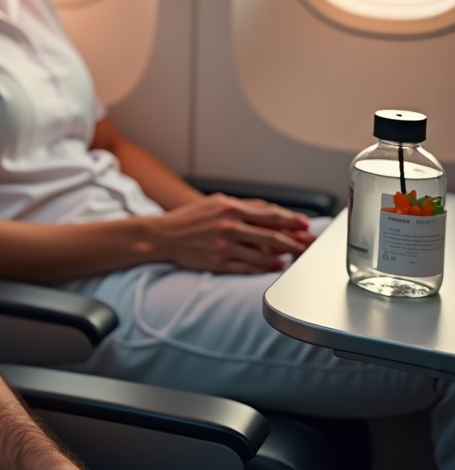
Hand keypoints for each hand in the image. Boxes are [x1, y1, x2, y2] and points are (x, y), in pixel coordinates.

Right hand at [152, 193, 311, 273]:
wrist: (162, 235)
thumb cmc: (189, 218)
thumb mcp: (216, 202)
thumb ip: (244, 205)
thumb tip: (272, 211)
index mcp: (230, 208)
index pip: (270, 214)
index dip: (292, 220)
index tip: (305, 225)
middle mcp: (228, 226)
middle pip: (272, 236)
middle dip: (294, 242)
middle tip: (306, 246)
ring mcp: (224, 246)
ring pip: (263, 254)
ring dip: (282, 257)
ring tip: (292, 257)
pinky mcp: (218, 262)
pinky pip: (248, 268)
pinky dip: (265, 268)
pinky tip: (275, 266)